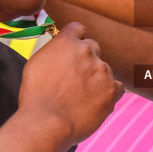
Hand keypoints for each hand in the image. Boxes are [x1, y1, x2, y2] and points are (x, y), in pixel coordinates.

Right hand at [18, 23, 122, 146]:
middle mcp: (87, 51)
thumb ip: (54, 51)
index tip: (73, 51)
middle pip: (93, 49)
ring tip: (81, 97)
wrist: (46, 121)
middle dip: (86, 61)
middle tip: (75, 79)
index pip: (78, 29)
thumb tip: (62, 51)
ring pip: (104, 70)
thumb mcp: (37, 63)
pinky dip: (108, 94)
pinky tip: (94, 103)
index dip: (76, 41)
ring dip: (97, 79)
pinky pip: (117, 88)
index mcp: (67, 42)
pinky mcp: (112, 89)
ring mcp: (102, 70)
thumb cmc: (35, 96)